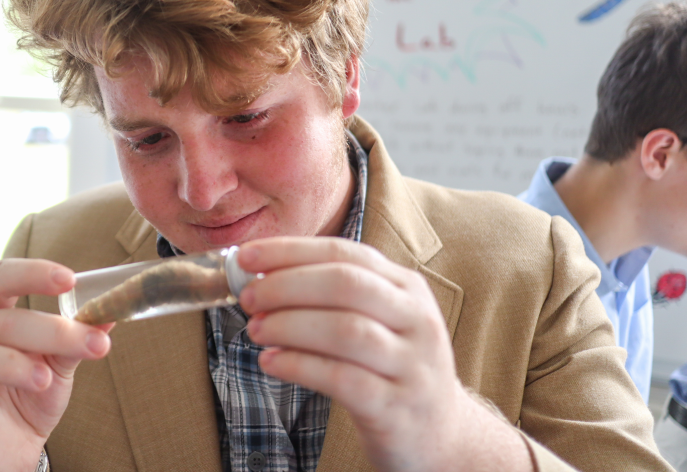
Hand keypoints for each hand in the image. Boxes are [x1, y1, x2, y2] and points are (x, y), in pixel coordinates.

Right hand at [0, 259, 112, 471]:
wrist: (10, 452)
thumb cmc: (27, 398)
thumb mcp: (59, 367)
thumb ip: (77, 340)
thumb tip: (110, 313)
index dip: (31, 274)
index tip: (69, 280)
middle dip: (43, 329)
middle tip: (84, 344)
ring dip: (5, 363)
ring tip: (43, 379)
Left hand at [236, 237, 530, 471]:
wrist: (441, 435)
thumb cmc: (391, 369)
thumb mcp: (378, 322)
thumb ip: (331, 297)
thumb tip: (261, 277)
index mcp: (407, 288)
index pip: (344, 254)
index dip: (291, 251)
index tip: (246, 256)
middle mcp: (416, 320)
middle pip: (346, 285)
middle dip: (287, 285)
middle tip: (248, 296)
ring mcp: (411, 364)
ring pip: (346, 330)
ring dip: (290, 325)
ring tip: (256, 330)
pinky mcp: (397, 407)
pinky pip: (342, 379)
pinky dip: (299, 366)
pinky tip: (271, 362)